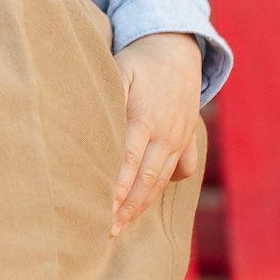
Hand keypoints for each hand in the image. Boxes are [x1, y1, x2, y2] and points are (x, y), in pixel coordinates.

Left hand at [110, 33, 205, 234]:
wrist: (177, 48)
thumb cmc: (138, 61)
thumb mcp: (118, 69)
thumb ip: (107, 97)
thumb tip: (90, 125)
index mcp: (145, 117)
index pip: (129, 161)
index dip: (117, 188)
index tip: (100, 209)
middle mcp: (167, 133)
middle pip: (147, 178)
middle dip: (127, 208)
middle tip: (105, 231)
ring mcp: (181, 138)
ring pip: (163, 179)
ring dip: (142, 205)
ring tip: (120, 226)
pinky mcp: (189, 139)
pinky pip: (181, 171)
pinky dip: (164, 187)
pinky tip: (146, 199)